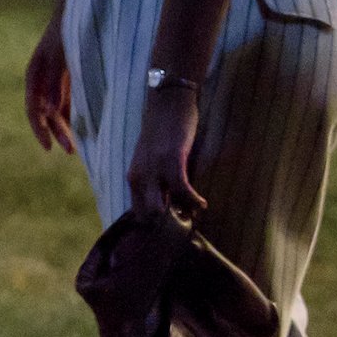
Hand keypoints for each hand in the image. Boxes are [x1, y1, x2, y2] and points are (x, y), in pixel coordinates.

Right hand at [24, 12, 75, 152]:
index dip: (40, 129)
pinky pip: (68, 100)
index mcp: (35, 73)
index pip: (33, 109)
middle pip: (45, 112)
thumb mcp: (63, 56)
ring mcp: (55, 77)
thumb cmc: (71, 30)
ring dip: (66, 126)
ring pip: (57, 108)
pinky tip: (84, 126)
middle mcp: (42, 78)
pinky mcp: (69, 75)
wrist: (86, 8)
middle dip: (57, 132)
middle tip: (70, 152)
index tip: (49, 148)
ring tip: (78, 145)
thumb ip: (56, 83)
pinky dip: (74, 114)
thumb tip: (51, 112)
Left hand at [126, 84, 204, 220]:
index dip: (154, 226)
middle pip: (147, 215)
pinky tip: (202, 204)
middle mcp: (139, 176)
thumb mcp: (152, 162)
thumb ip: (157, 183)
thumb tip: (170, 206)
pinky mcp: (171, 159)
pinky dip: (193, 200)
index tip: (170, 233)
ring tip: (195, 214)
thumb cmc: (162, 133)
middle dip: (165, 226)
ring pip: (162, 206)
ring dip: (181, 214)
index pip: (138, 213)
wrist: (167, 102)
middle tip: (185, 226)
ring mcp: (153, 168)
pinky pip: (181, 189)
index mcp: (134, 178)